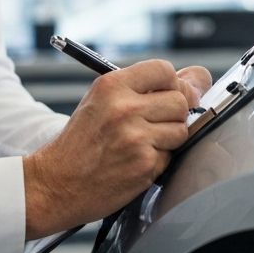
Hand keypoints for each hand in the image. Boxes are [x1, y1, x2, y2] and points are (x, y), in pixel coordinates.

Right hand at [23, 59, 211, 238]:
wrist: (58, 181)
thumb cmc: (82, 140)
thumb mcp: (102, 100)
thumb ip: (142, 87)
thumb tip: (195, 78)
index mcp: (112, 85)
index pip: (164, 70)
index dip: (172, 82)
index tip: (167, 93)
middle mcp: (125, 108)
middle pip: (180, 100)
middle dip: (174, 113)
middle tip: (156, 122)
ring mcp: (136, 138)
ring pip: (181, 129)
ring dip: (169, 138)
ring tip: (143, 142)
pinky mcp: (144, 165)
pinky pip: (171, 156)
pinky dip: (158, 159)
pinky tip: (136, 160)